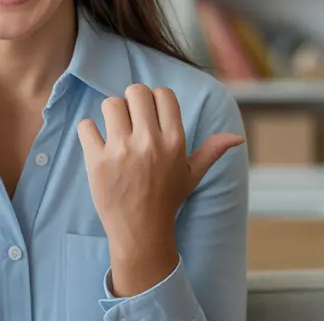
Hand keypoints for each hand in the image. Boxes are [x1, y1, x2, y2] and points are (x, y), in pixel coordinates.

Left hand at [77, 84, 243, 295]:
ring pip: (110, 104)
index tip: (149, 115)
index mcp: (174, 141)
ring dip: (110, 114)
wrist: (141, 232)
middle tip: (129, 120)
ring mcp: (122, 151)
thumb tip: (238, 137)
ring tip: (114, 131)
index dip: (154, 99)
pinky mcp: (97, 161)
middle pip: (136, 92)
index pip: (163, 94)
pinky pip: (86, 126)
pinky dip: (89, 132)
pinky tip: (97, 144)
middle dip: (131, 102)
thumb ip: (212, 151)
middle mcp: (149, 142)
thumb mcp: (192, 176)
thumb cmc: (167, 201)